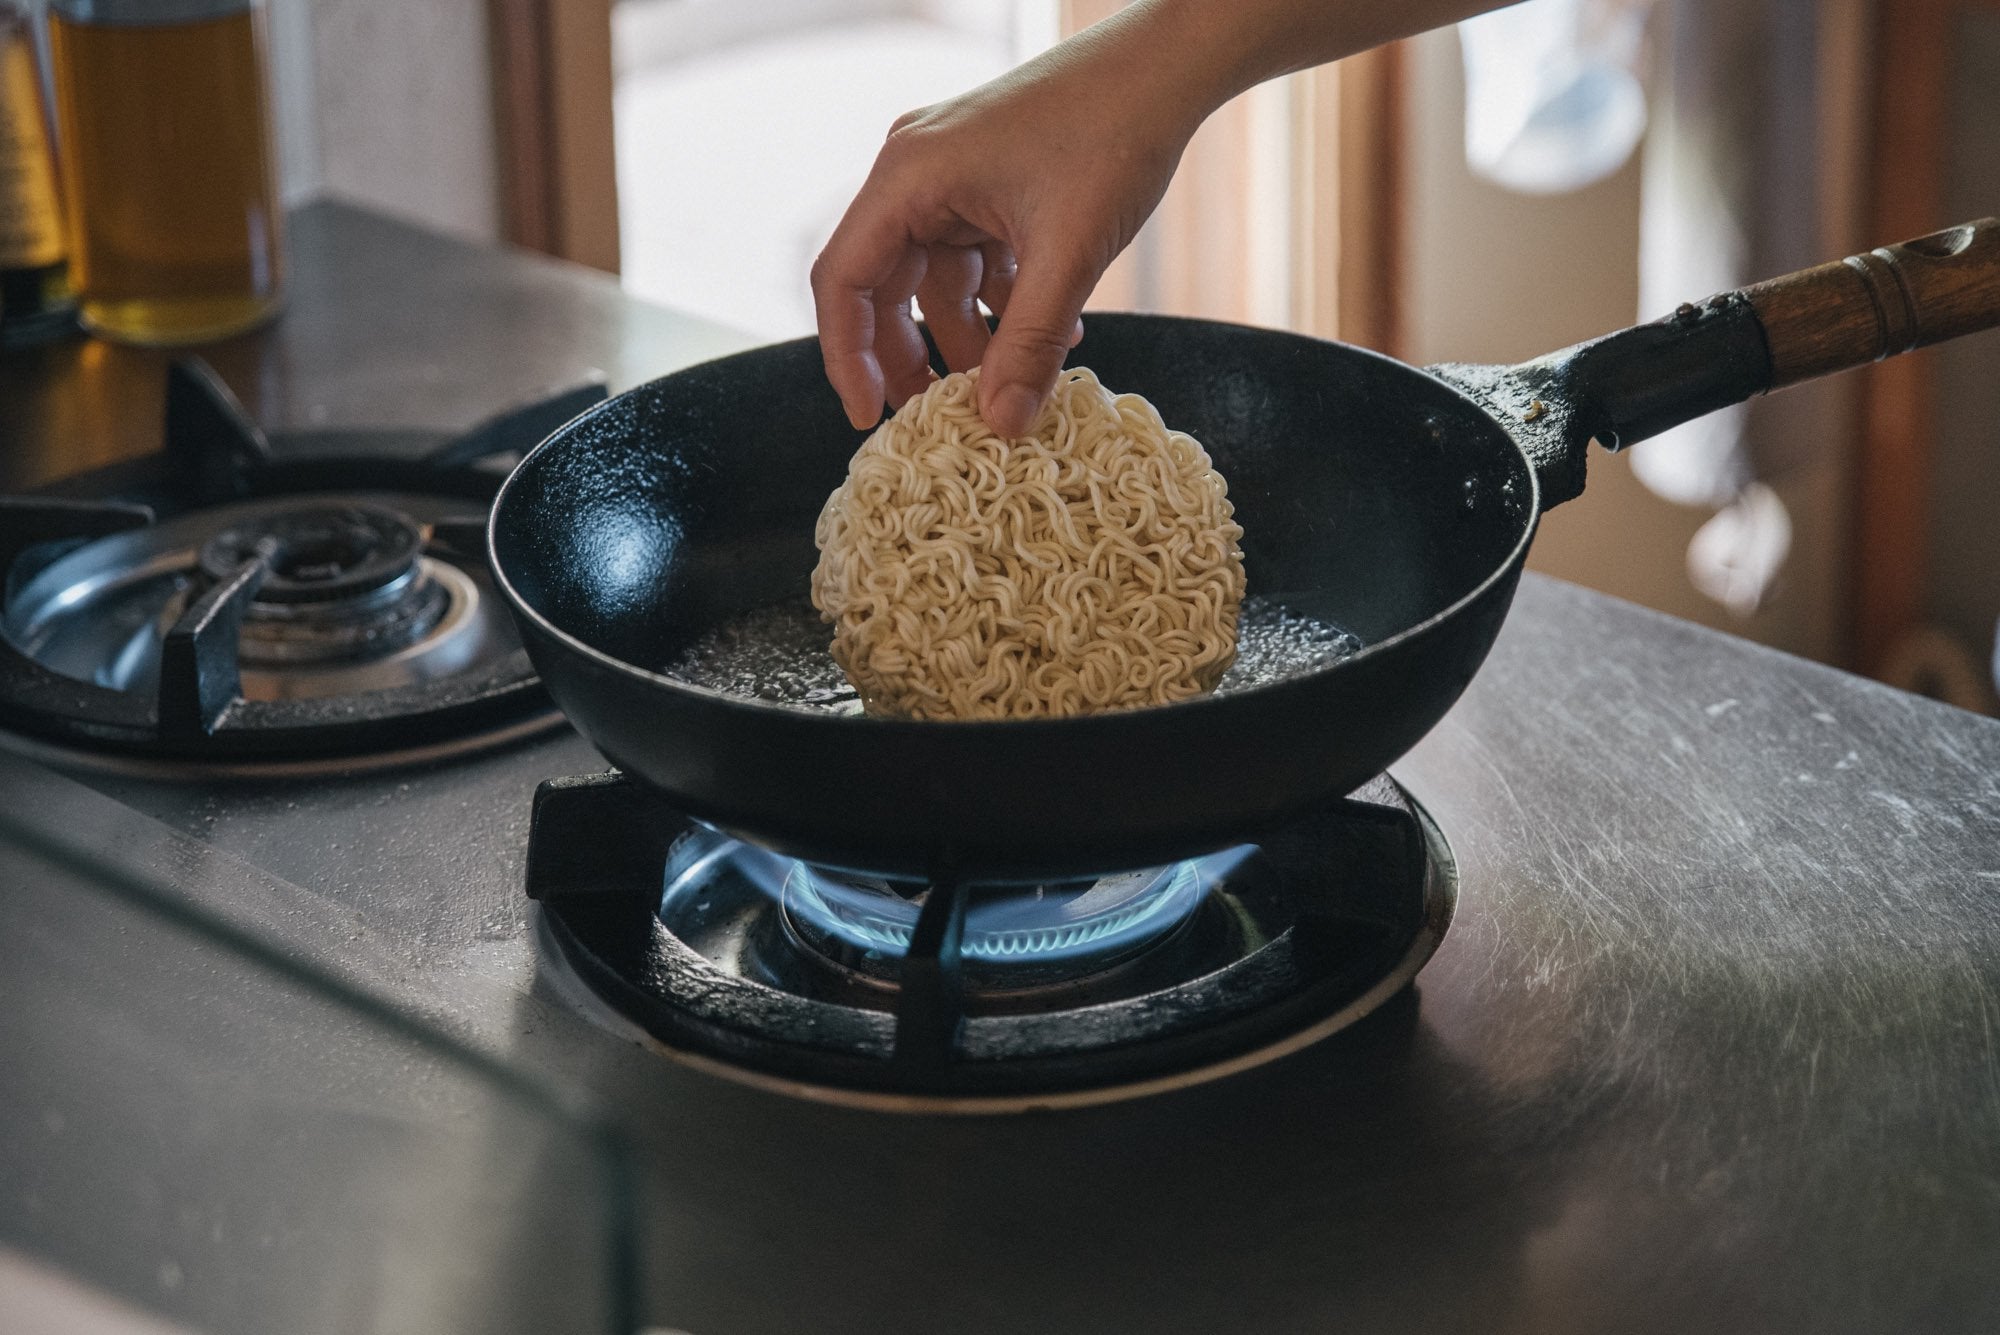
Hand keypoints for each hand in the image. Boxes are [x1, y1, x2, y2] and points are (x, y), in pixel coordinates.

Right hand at [810, 7, 1210, 436]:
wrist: (1167, 68)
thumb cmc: (1114, 134)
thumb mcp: (1069, 254)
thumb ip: (1030, 343)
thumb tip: (1001, 424)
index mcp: (908, 178)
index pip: (841, 281)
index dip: (846, 358)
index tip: (869, 419)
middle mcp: (916, 175)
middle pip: (883, 287)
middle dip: (912, 357)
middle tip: (942, 417)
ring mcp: (952, 179)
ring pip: (935, 282)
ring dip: (969, 338)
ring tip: (1012, 387)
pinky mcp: (989, 185)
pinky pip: (976, 263)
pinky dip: (1003, 306)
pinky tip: (1054, 338)